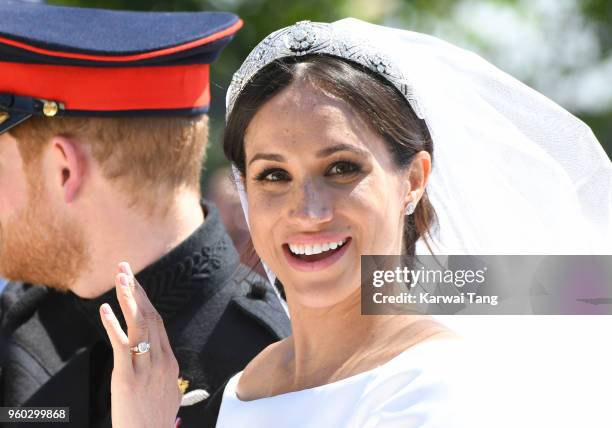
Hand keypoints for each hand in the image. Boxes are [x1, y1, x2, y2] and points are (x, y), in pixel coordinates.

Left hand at [99, 262, 180, 427]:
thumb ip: (166, 375)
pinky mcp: (128, 379)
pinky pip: (121, 346)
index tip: (135, 283)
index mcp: (170, 362)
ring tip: (119, 277)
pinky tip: (104, 310)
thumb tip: (165, 366)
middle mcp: (161, 360)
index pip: (158, 323)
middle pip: (150, 316)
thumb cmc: (156, 422)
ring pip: (140, 325)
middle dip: (137, 290)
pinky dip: (113, 325)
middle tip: (125, 268)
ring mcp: (146, 369)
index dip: (145, 300)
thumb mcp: (168, 395)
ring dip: (128, 298)